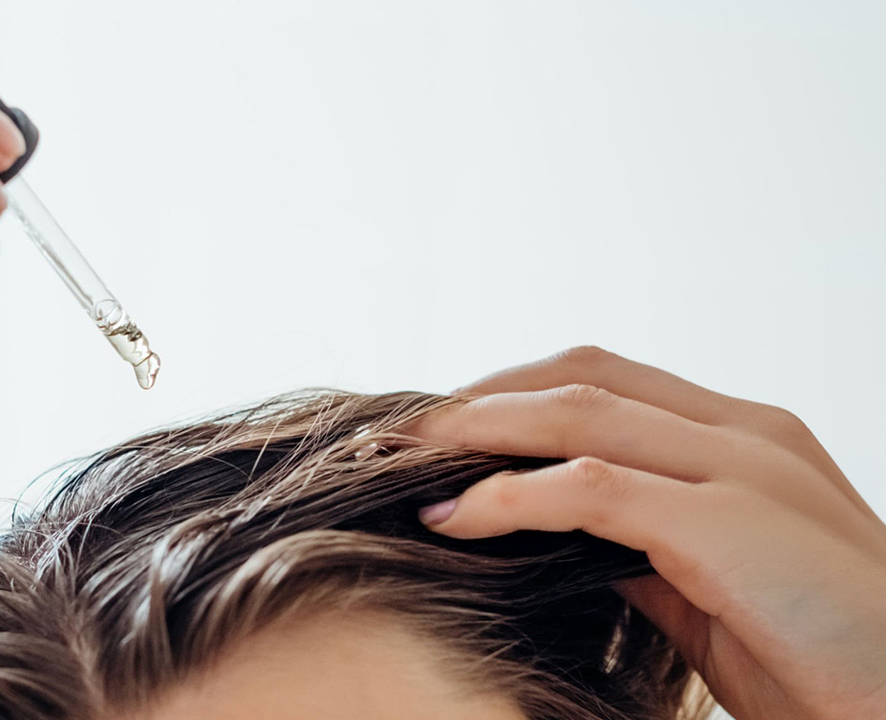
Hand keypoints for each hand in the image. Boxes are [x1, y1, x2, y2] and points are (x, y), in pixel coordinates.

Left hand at [411, 347, 885, 719]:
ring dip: (475, 433)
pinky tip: (454, 517)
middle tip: (399, 433)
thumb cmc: (815, 654)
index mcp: (741, 437)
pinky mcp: (728, 522)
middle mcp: (743, 432)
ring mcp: (741, 467)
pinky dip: (508, 496)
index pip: (602, 380)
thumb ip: (633, 542)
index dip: (511, 394)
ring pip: (575, 413)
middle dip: (478, 399)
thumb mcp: (703, 584)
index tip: (443, 429)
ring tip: (403, 459)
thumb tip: (540, 525)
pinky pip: (589, 486)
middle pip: (578, 377)